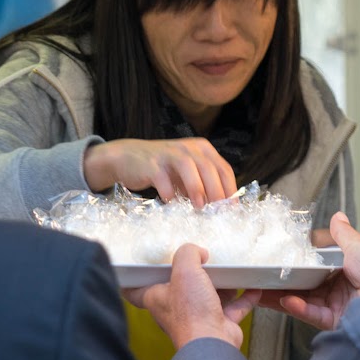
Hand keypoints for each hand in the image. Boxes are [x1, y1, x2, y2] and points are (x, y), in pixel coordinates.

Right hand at [83, 138, 236, 207]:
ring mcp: (169, 153)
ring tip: (199, 206)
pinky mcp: (151, 163)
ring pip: (188, 166)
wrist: (128, 158)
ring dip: (196, 187)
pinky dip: (169, 191)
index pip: (223, 168)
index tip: (231, 208)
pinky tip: (171, 203)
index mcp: (202, 149)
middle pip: (208, 167)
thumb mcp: (187, 174)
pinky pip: (163, 177)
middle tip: (218, 211)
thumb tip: (220, 208)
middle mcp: (188, 148)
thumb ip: (203, 185)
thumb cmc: (163, 169)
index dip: (230, 189)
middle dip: (216, 190)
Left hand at [123, 244, 260, 348]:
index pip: (137, 290)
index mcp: (158, 297)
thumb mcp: (184, 270)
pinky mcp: (219, 323)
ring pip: (208, 296)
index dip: (136, 278)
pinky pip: (233, 307)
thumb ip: (188, 253)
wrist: (213, 343)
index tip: (139, 267)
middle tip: (198, 260)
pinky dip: (244, 297)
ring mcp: (199, 316)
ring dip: (220, 284)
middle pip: (179, 288)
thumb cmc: (191, 313)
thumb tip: (199, 252)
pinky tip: (253, 287)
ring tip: (227, 270)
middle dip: (189, 275)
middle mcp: (176, 308)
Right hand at [260, 212, 359, 329]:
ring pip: (302, 300)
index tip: (276, 258)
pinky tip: (287, 300)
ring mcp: (336, 306)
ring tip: (263, 290)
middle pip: (304, 285)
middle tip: (260, 277)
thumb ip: (343, 234)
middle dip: (281, 282)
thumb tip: (337, 216)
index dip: (295, 263)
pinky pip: (311, 314)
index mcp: (344, 270)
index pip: (313, 266)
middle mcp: (338, 289)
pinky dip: (298, 307)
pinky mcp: (335, 321)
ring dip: (282, 295)